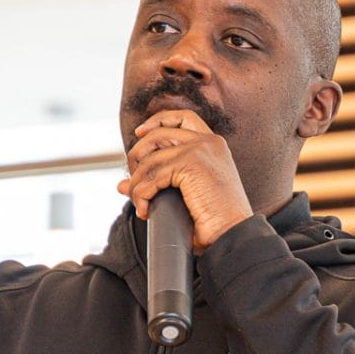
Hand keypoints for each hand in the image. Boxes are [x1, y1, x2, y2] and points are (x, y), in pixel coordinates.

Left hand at [119, 110, 253, 250]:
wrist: (233, 235)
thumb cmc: (216, 223)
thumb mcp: (186, 196)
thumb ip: (159, 183)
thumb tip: (121, 185)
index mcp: (214, 146)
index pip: (183, 118)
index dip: (157, 121)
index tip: (139, 133)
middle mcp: (209, 142)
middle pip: (158, 133)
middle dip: (138, 155)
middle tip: (135, 183)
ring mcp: (200, 150)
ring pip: (150, 158)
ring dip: (137, 183)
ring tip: (141, 204)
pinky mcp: (190, 163)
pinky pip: (152, 175)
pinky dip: (142, 194)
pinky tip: (146, 210)